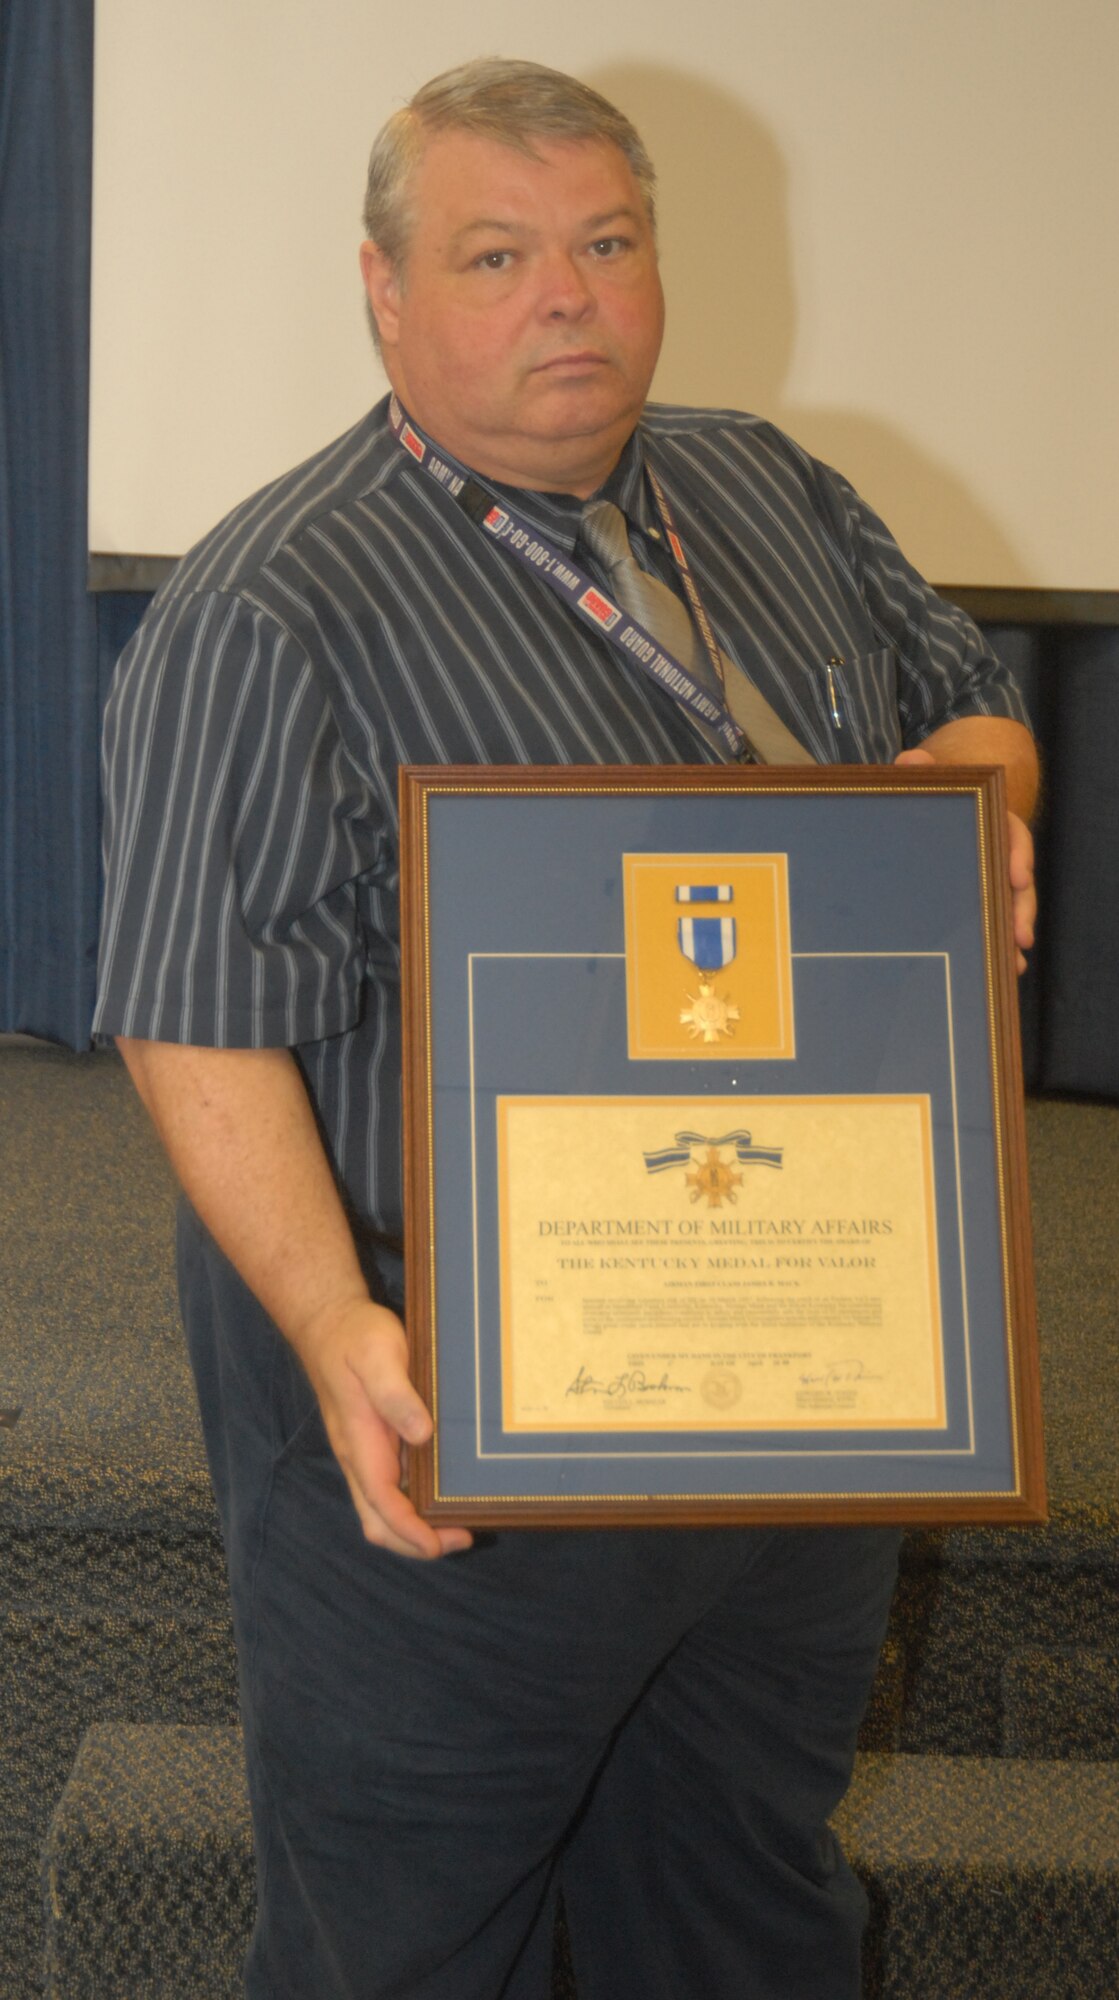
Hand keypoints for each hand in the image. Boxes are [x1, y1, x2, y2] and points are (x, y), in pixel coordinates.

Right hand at [295, 1296, 473, 1559]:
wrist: (329, 1322)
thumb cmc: (355, 1337)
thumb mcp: (377, 1354)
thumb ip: (395, 1394)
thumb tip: (421, 1435)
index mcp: (358, 1443)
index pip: (381, 1503)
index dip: (410, 1530)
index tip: (441, 1542)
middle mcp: (359, 1457)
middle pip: (379, 1522)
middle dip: (416, 1542)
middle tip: (463, 1536)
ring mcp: (366, 1453)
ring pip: (385, 1509)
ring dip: (418, 1525)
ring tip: (461, 1520)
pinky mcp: (375, 1443)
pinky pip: (393, 1487)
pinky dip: (416, 1501)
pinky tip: (445, 1490)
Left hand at [894, 748, 1035, 974]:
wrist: (925, 810)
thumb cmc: (928, 796)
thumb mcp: (923, 781)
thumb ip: (920, 772)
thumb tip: (911, 761)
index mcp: (991, 819)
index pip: (1013, 834)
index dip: (1018, 856)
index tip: (1018, 878)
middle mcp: (998, 851)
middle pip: (1019, 882)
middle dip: (1022, 909)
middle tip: (1021, 935)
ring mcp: (989, 878)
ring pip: (1010, 907)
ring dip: (1013, 934)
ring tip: (1014, 963)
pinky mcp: (976, 899)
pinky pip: (992, 922)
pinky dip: (997, 945)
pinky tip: (1000, 969)